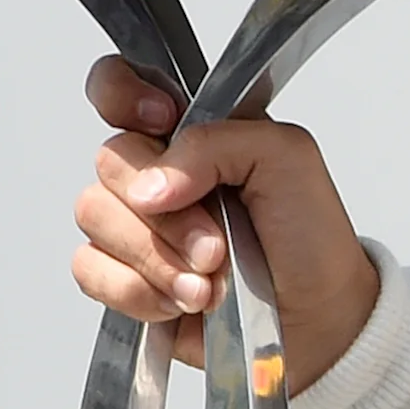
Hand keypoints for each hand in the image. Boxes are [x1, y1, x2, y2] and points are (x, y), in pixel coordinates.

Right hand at [70, 55, 379, 395]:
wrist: (319, 323)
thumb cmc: (311, 240)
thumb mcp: (288, 160)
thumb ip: (218, 142)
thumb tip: (150, 183)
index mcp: (191, 133)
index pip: (119, 86)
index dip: (121, 95)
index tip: (162, 123)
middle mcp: (156, 173)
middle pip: (109, 160)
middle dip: (168, 213)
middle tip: (217, 245)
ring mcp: (135, 225)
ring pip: (95, 215)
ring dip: (158, 258)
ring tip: (211, 282)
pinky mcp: (122, 276)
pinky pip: (90, 269)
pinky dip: (139, 292)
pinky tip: (182, 302)